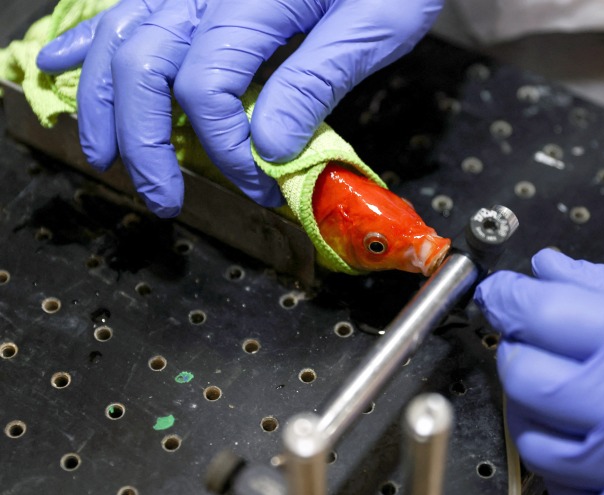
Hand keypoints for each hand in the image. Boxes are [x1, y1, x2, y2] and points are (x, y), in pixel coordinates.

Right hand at [36, 0, 442, 216]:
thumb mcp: (373, 25)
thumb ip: (317, 81)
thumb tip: (268, 147)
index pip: (208, 85)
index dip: (224, 147)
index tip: (258, 185)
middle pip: (146, 65)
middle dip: (147, 143)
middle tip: (162, 198)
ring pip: (123, 38)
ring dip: (104, 103)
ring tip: (104, 156)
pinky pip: (126, 7)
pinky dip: (90, 40)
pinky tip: (60, 65)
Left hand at [474, 249, 603, 494]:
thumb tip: (549, 269)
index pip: (540, 312)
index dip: (509, 297)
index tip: (503, 293)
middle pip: (522, 375)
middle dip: (520, 351)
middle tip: (541, 342)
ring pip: (529, 434)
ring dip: (536, 406)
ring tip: (577, 392)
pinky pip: (557, 486)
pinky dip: (561, 459)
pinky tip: (593, 439)